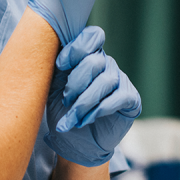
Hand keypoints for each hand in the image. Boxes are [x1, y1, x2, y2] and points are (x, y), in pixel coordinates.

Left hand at [45, 26, 141, 165]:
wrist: (74, 143)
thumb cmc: (63, 112)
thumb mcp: (53, 88)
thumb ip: (56, 68)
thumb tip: (48, 48)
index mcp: (88, 56)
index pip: (92, 36)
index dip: (76, 48)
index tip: (60, 66)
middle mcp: (107, 65)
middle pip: (95, 60)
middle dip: (76, 82)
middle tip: (65, 100)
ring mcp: (120, 81)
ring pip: (105, 81)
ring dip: (84, 102)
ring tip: (72, 118)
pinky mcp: (131, 99)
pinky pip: (119, 97)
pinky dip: (99, 110)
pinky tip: (87, 120)